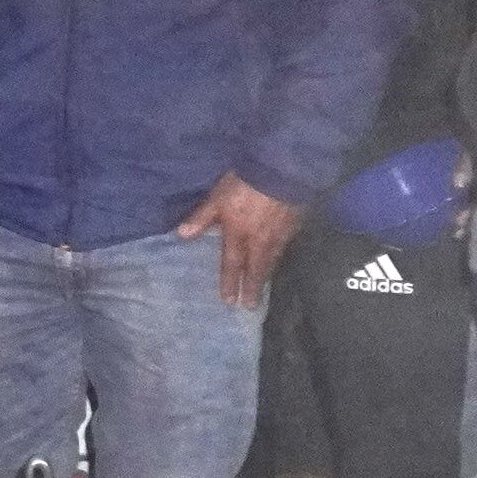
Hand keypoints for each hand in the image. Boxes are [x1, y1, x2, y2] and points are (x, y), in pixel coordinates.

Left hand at [174, 171, 300, 308]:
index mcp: (238, 234)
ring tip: (264, 286)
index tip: (229, 301)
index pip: (232, 264)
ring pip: (272, 259)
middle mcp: (259, 240)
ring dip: (267, 275)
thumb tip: (182, 236)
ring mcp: (280, 234)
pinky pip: (286, 245)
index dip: (230, 282)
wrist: (281, 171)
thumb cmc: (244, 184)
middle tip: (252, 306)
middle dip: (253, 288)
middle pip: (256, 268)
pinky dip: (281, 255)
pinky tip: (280, 257)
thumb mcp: (217, 198)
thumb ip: (202, 218)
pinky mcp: (294, 224)